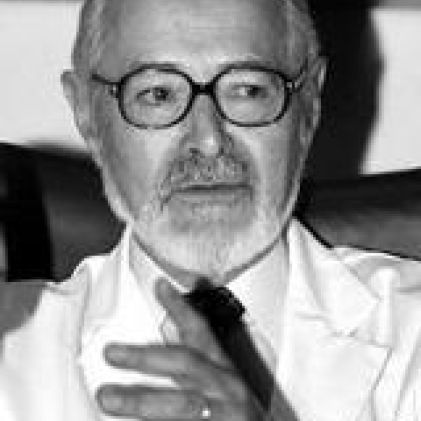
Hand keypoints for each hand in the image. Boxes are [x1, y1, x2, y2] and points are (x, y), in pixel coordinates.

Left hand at [96, 278, 267, 419]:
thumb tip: (157, 345)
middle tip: (112, 352)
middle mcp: (226, 388)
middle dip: (146, 357)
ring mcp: (224, 414)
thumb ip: (191, 368)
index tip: (159, 287)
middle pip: (186, 363)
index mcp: (223, 370)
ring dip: (141, 401)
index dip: (180, 308)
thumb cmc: (234, 415)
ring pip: (181, 404)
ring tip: (107, 397)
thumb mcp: (218, 385)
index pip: (201, 331)